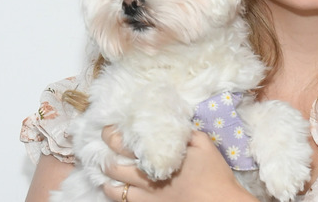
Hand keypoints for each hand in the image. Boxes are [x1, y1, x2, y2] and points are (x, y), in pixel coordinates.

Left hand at [100, 126, 257, 201]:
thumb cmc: (214, 173)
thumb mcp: (204, 144)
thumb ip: (185, 133)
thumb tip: (170, 123)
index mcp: (158, 156)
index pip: (125, 143)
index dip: (112, 134)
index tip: (109, 128)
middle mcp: (147, 177)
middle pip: (113, 165)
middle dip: (103, 154)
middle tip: (103, 146)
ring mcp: (146, 196)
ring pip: (112, 189)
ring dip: (105, 177)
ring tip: (104, 168)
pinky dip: (115, 193)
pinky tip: (114, 187)